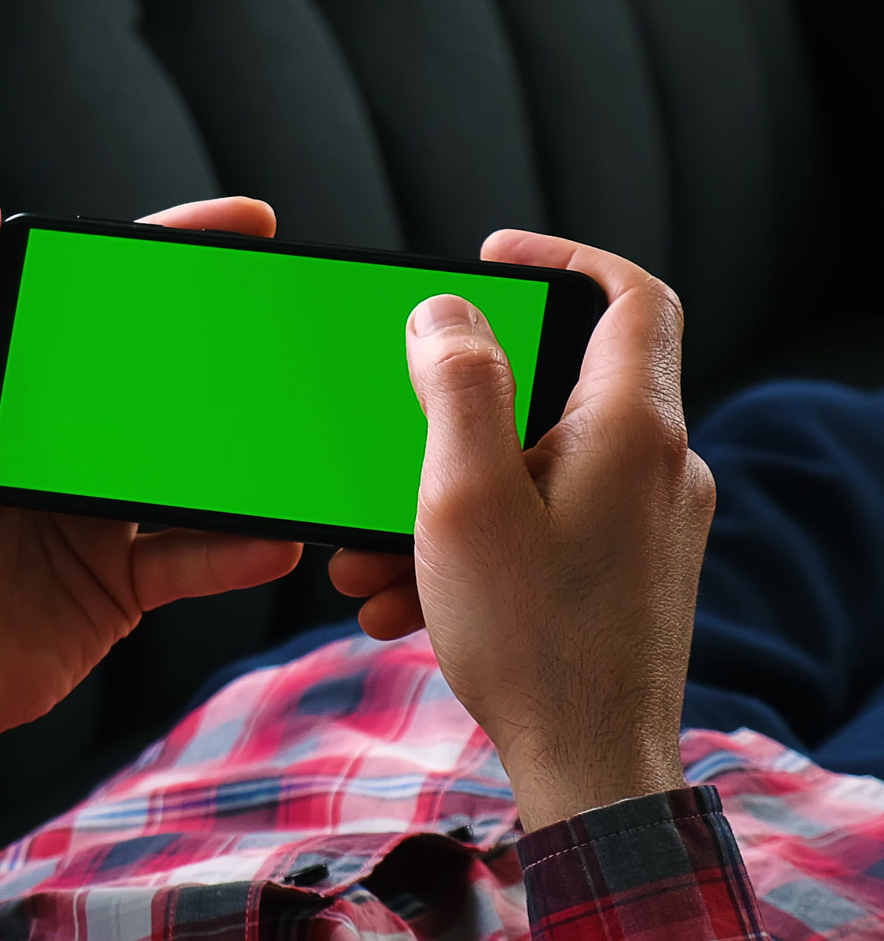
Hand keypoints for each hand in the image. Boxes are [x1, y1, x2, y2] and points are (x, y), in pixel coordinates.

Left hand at [0, 188, 302, 765]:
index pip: (91, 298)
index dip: (163, 254)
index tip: (245, 224)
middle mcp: (52, 439)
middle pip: (156, 373)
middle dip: (229, 342)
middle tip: (299, 314)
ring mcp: (91, 511)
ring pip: (188, 464)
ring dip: (247, 447)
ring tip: (305, 425)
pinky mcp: (116, 584)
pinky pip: (193, 557)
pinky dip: (237, 549)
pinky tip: (279, 533)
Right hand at [329, 231, 714, 828]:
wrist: (592, 769)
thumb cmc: (531, 638)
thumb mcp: (464, 497)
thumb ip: (455, 387)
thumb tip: (446, 312)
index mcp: (633, 429)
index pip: (630, 296)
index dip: (563, 257)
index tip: (490, 259)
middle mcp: (659, 469)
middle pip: (556, 391)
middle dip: (450, 419)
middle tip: (385, 441)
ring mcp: (648, 527)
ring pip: (534, 472)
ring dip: (443, 500)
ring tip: (368, 556)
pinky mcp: (628, 577)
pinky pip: (541, 530)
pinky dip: (472, 547)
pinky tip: (402, 600)